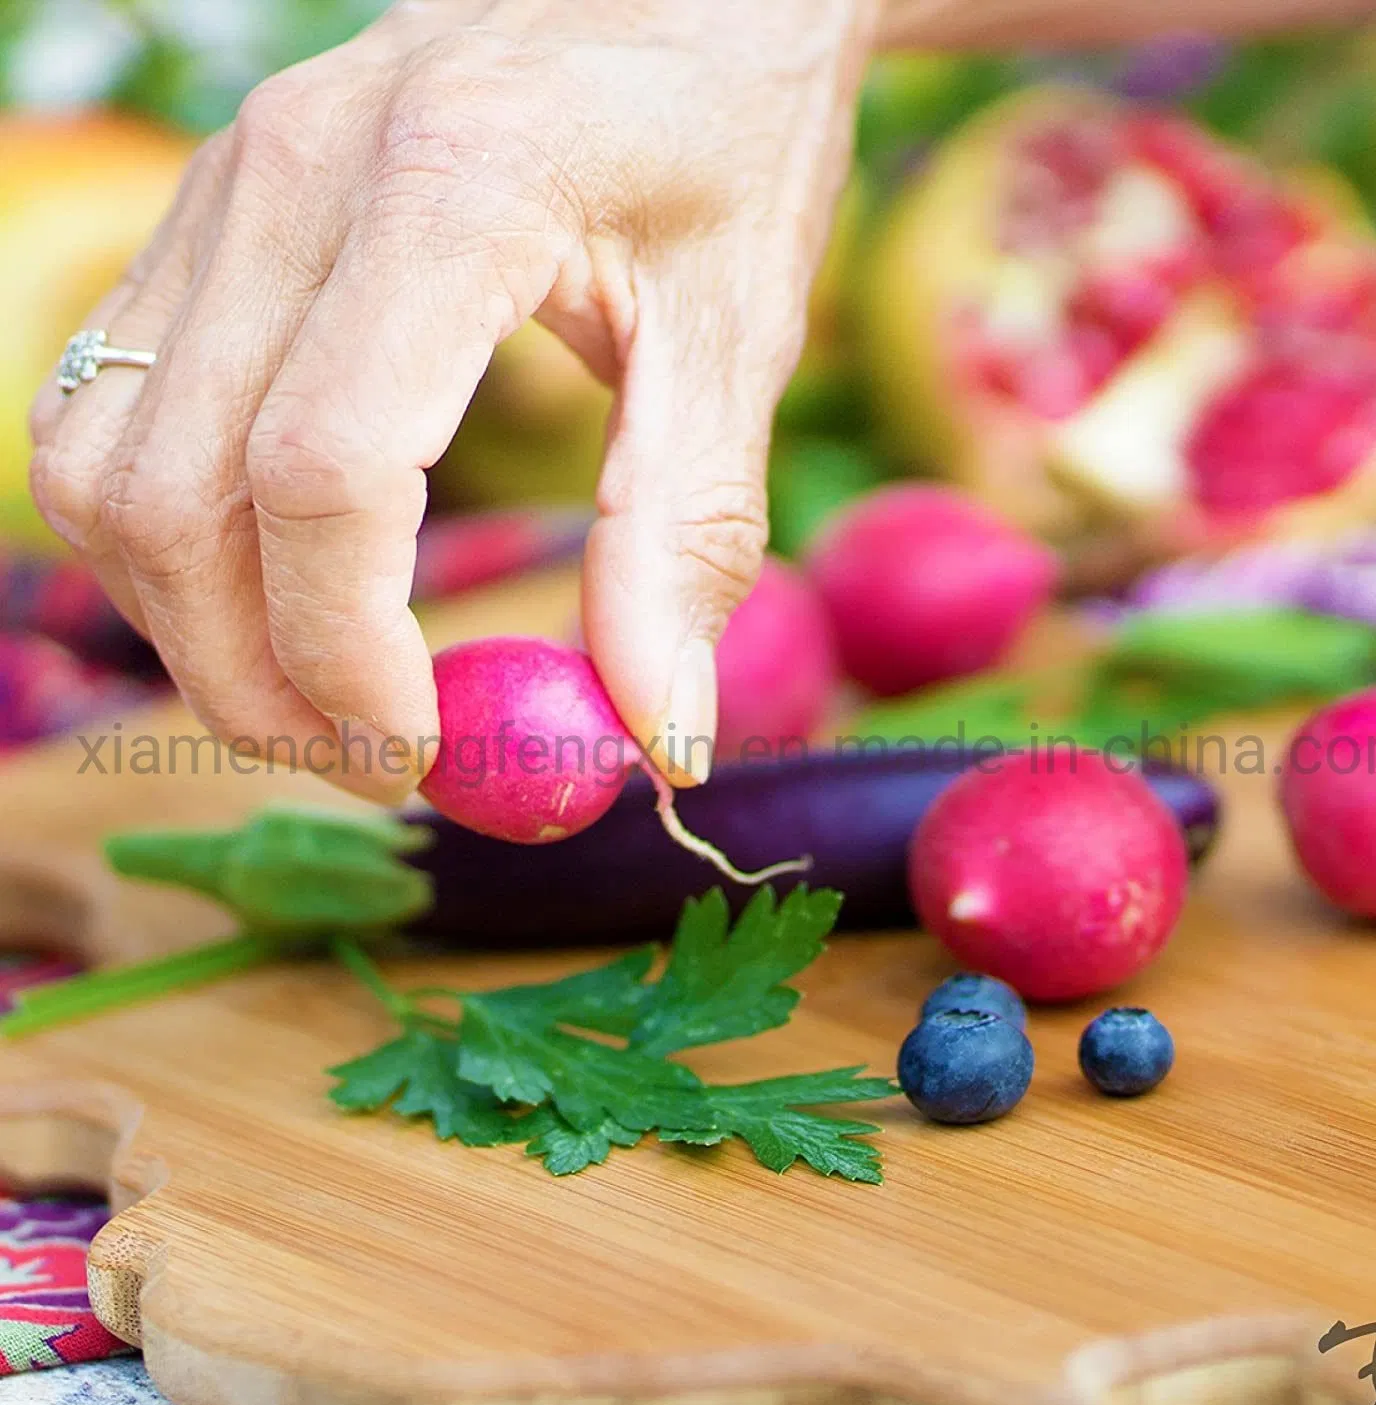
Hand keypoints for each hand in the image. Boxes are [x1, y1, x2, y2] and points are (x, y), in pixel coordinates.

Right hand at [29, 0, 876, 797]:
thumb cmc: (725, 140)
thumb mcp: (739, 336)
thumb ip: (690, 538)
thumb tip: (656, 740)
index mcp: (448, 191)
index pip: (324, 472)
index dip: (349, 656)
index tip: (429, 750)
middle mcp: (288, 174)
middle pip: (175, 498)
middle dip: (256, 681)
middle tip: (379, 761)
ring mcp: (221, 188)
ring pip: (102, 467)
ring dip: (189, 626)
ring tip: (322, 697)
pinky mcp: (205, 218)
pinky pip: (111, 410)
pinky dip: (168, 540)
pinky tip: (274, 584)